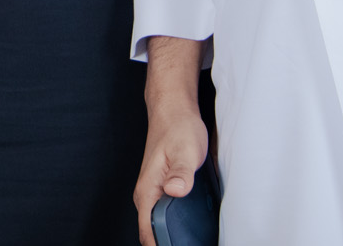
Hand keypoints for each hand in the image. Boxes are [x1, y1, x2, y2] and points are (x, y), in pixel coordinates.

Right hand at [134, 36, 207, 245]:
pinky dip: (178, 224)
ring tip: (194, 239)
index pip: (148, 233)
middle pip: (153, 233)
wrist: (173, 109)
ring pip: (160, 224)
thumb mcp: (185, 150)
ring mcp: (155, 192)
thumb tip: (175, 191)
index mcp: (147, 191)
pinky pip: (166, 214)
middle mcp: (147, 195)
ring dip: (174, 235)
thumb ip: (180, 173)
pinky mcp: (164, 188)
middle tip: (194, 244)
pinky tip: (195, 225)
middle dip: (171, 243)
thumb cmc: (177, 127)